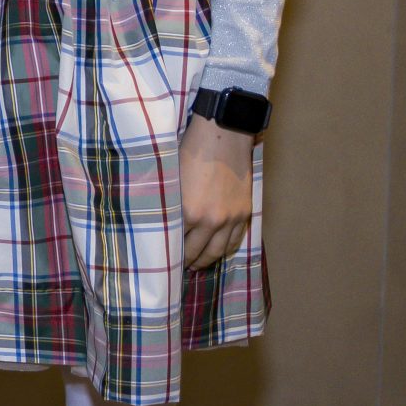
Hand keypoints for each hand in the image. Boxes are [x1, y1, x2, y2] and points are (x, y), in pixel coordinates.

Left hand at [179, 116, 254, 269]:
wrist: (222, 137)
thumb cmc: (190, 152)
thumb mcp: (171, 179)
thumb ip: (169, 204)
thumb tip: (162, 220)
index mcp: (188, 212)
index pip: (176, 243)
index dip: (170, 253)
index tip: (164, 259)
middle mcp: (211, 221)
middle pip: (197, 252)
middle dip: (187, 262)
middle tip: (179, 267)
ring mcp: (230, 219)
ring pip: (218, 251)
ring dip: (206, 260)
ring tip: (196, 265)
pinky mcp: (243, 213)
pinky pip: (235, 241)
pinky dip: (224, 250)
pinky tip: (216, 252)